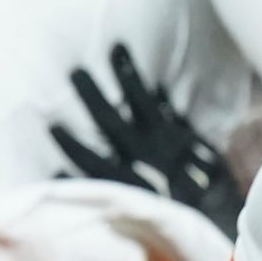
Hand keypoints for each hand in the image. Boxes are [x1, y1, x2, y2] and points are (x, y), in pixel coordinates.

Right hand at [51, 43, 242, 234]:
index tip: (52, 124)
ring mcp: (166, 142)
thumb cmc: (157, 209)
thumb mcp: (121, 203)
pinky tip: (144, 73)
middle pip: (114, 123)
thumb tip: (52, 178)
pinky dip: (157, 90)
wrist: (209, 212)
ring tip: (116, 48)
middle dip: (93, 96)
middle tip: (76, 70)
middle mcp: (145, 158)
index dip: (71, 144)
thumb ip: (90, 190)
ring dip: (128, 77)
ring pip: (144, 105)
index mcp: (128, 180)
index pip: (92, 160)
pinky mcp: (183, 134)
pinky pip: (169, 107)